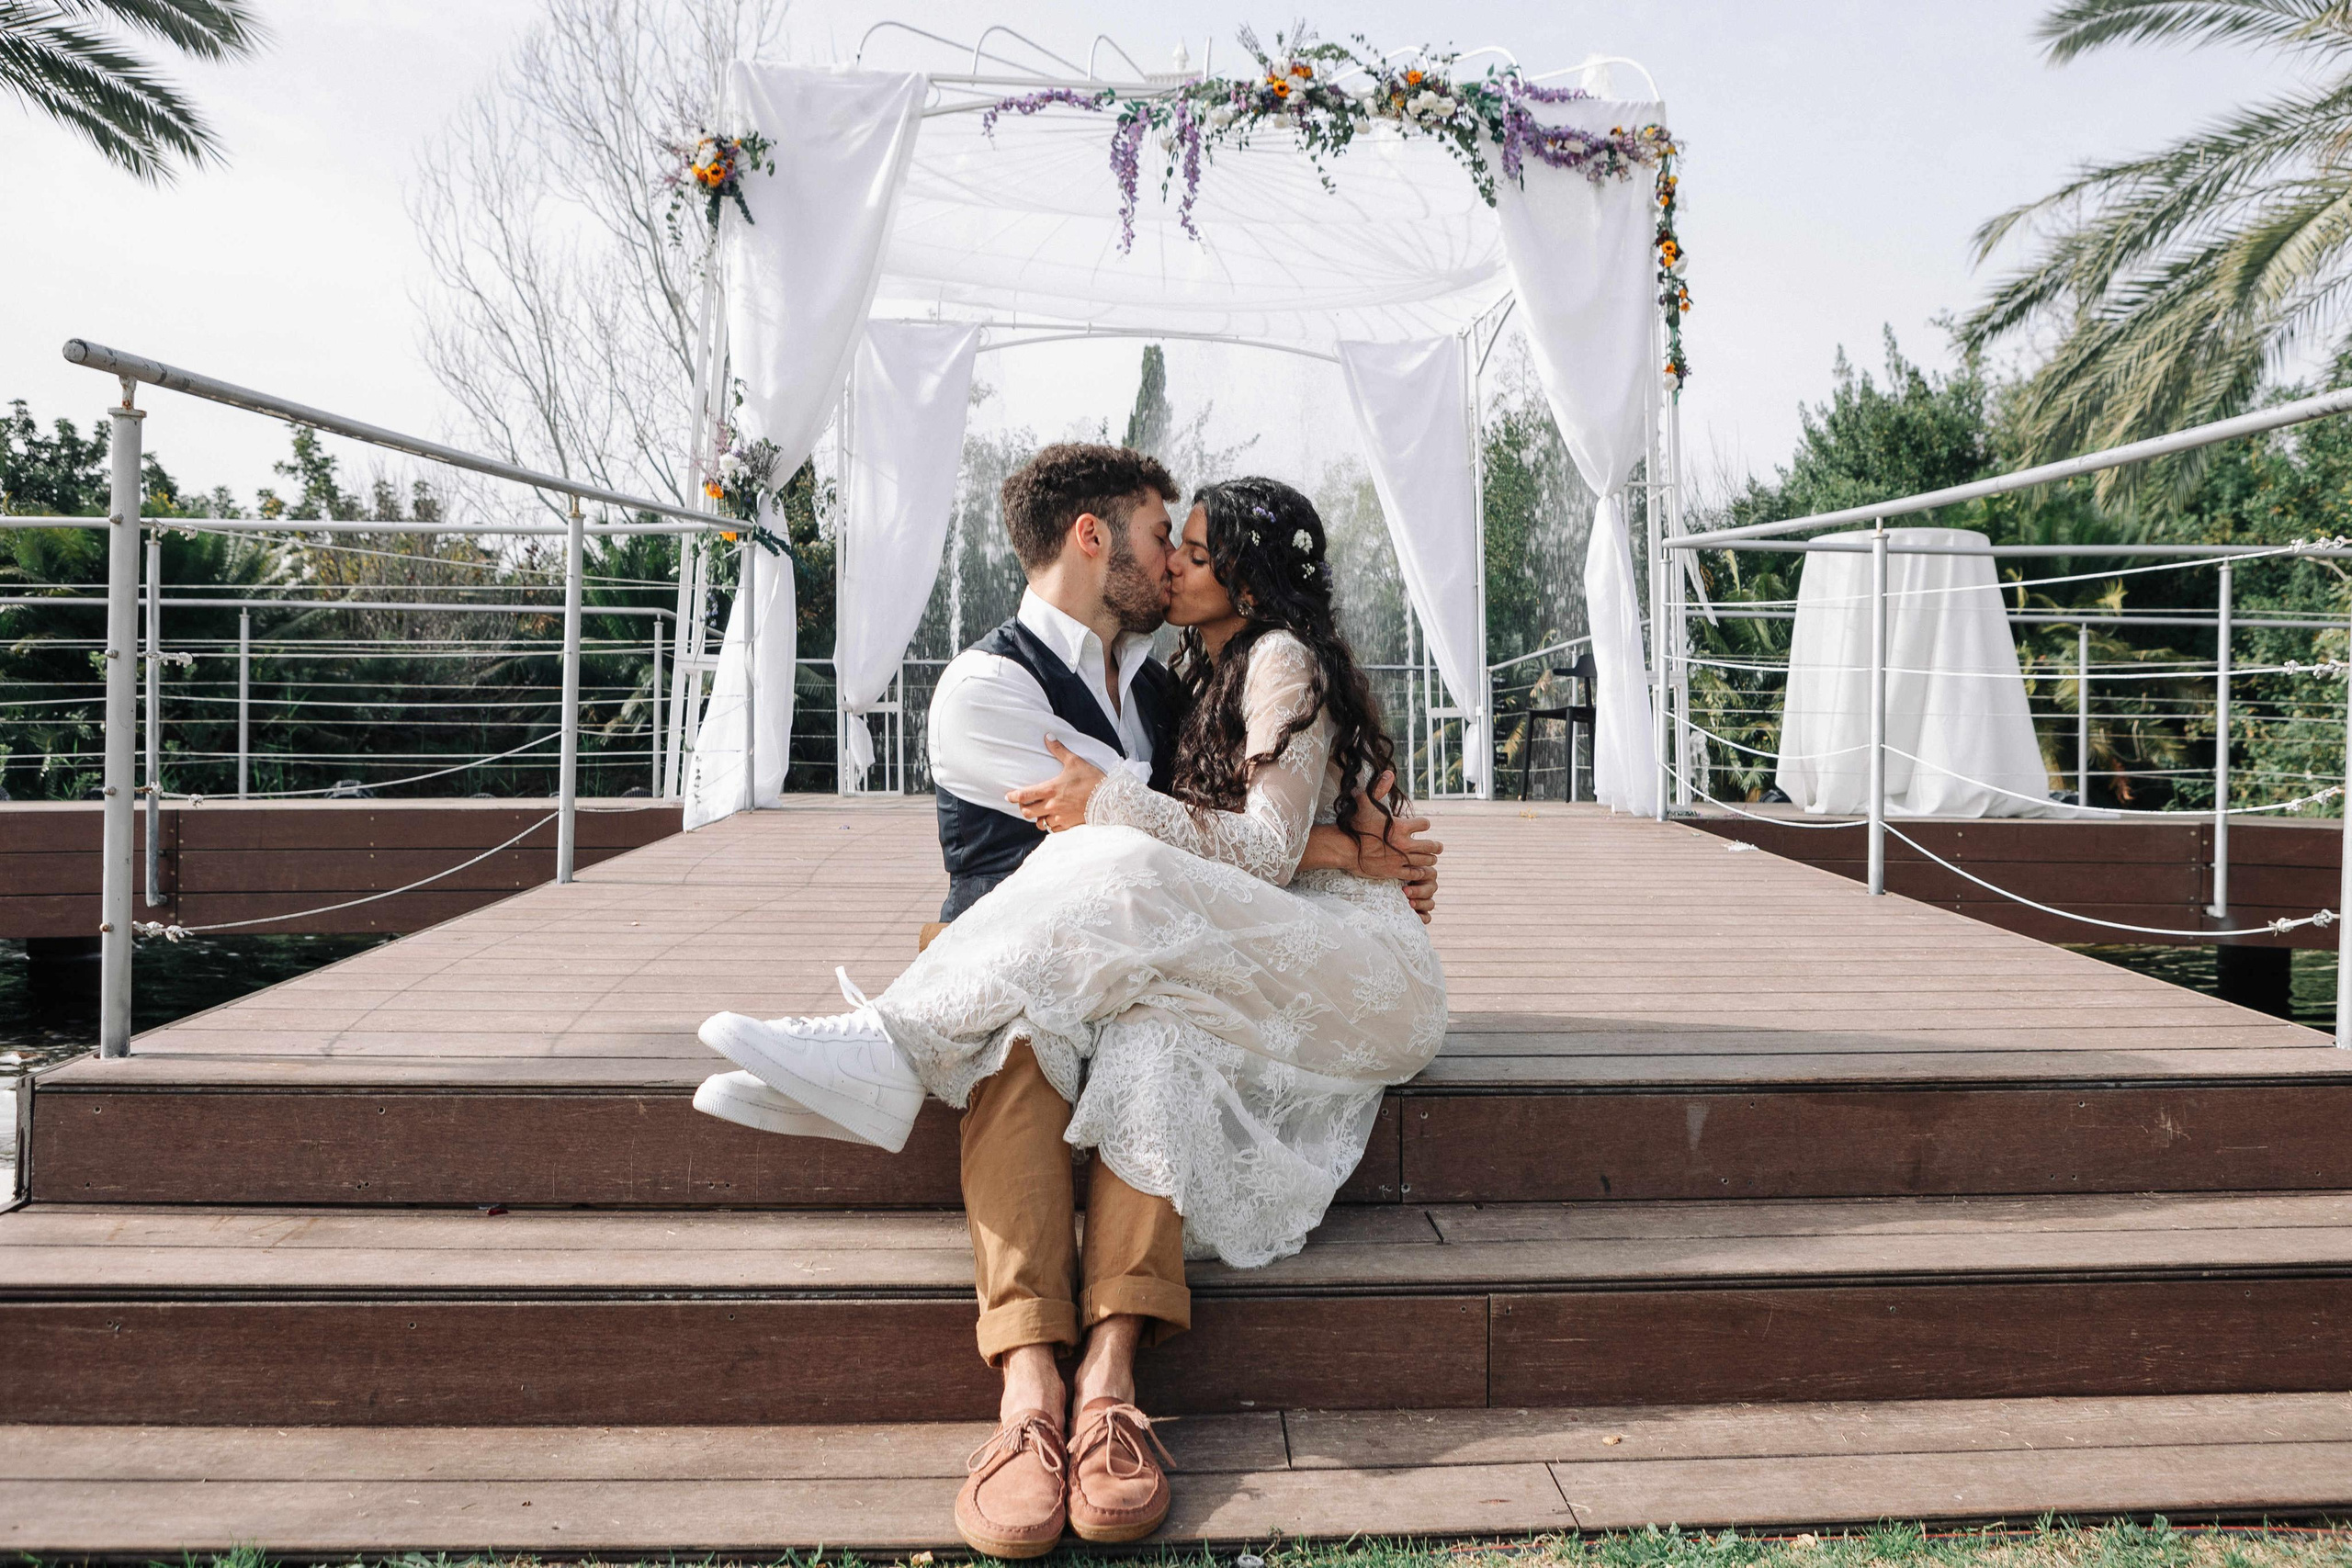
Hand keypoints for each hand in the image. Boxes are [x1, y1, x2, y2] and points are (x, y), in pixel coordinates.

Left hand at [1007, 737, 1106, 832]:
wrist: (1108, 799)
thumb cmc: (1091, 779)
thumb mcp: (1075, 761)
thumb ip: (1059, 750)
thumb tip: (1048, 737)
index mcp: (1051, 790)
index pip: (1025, 795)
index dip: (1013, 796)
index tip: (1008, 796)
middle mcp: (1052, 805)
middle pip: (1028, 812)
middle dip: (1023, 809)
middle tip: (1023, 804)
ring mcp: (1060, 817)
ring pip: (1039, 823)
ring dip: (1036, 818)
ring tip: (1038, 812)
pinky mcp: (1069, 824)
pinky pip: (1053, 829)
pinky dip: (1050, 825)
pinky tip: (1052, 819)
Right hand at [1348, 770, 1441, 923]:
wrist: (1345, 849)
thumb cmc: (1355, 825)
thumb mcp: (1366, 803)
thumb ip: (1379, 788)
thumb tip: (1389, 773)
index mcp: (1401, 826)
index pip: (1425, 824)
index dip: (1424, 824)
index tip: (1422, 825)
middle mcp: (1405, 844)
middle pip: (1431, 846)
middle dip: (1436, 846)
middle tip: (1438, 846)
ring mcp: (1401, 859)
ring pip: (1426, 861)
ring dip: (1430, 859)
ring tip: (1431, 858)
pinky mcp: (1394, 872)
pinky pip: (1414, 874)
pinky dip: (1419, 872)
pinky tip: (1420, 871)